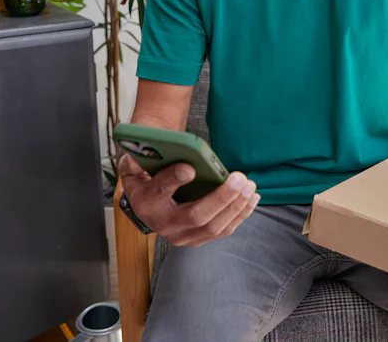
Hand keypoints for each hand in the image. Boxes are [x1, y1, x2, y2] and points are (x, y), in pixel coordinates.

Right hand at [119, 153, 260, 246]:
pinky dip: (240, 215)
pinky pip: (222, 230)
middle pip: (196, 215)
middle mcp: (162, 224)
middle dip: (221, 197)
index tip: (190, 168)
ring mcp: (180, 236)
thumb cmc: (147, 175)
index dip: (174, 180)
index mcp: (145, 201)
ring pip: (213, 226)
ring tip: (250, 186)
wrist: (147, 201)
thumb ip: (140, 157)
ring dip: (236, 206)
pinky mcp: (196, 239)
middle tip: (240, 178)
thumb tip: (151, 147)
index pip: (159, 190)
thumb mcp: (136, 165)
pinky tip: (251, 198)